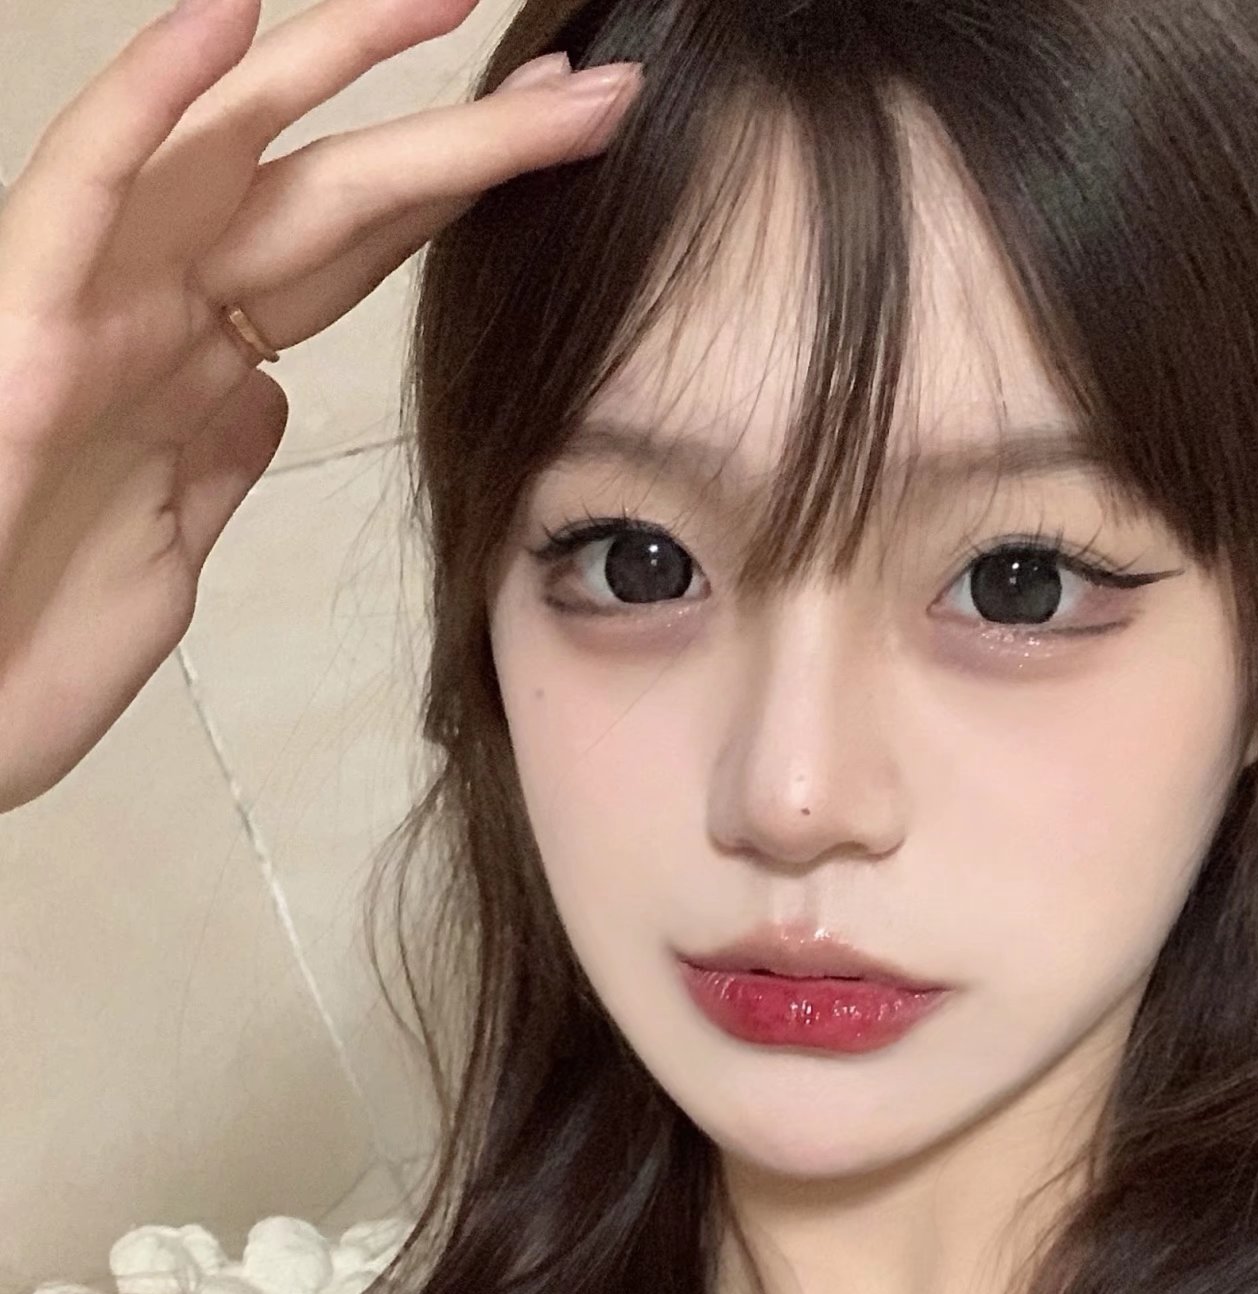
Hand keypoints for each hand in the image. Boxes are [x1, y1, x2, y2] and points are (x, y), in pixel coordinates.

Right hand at [0, 0, 640, 812]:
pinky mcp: (20, 330)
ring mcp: (88, 311)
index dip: (456, 199)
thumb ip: (214, 460)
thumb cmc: (19, 652)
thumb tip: (265, 391)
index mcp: (195, 371)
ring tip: (442, 1)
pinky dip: (147, 103)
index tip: (565, 155)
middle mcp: (151, 317)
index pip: (351, 258)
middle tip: (588, 88)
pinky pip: (82, 190)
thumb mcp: (164, 555)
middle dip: (460, 139)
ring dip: (337, 70)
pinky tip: (229, 23)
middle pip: (330, 196)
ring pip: (228, 158)